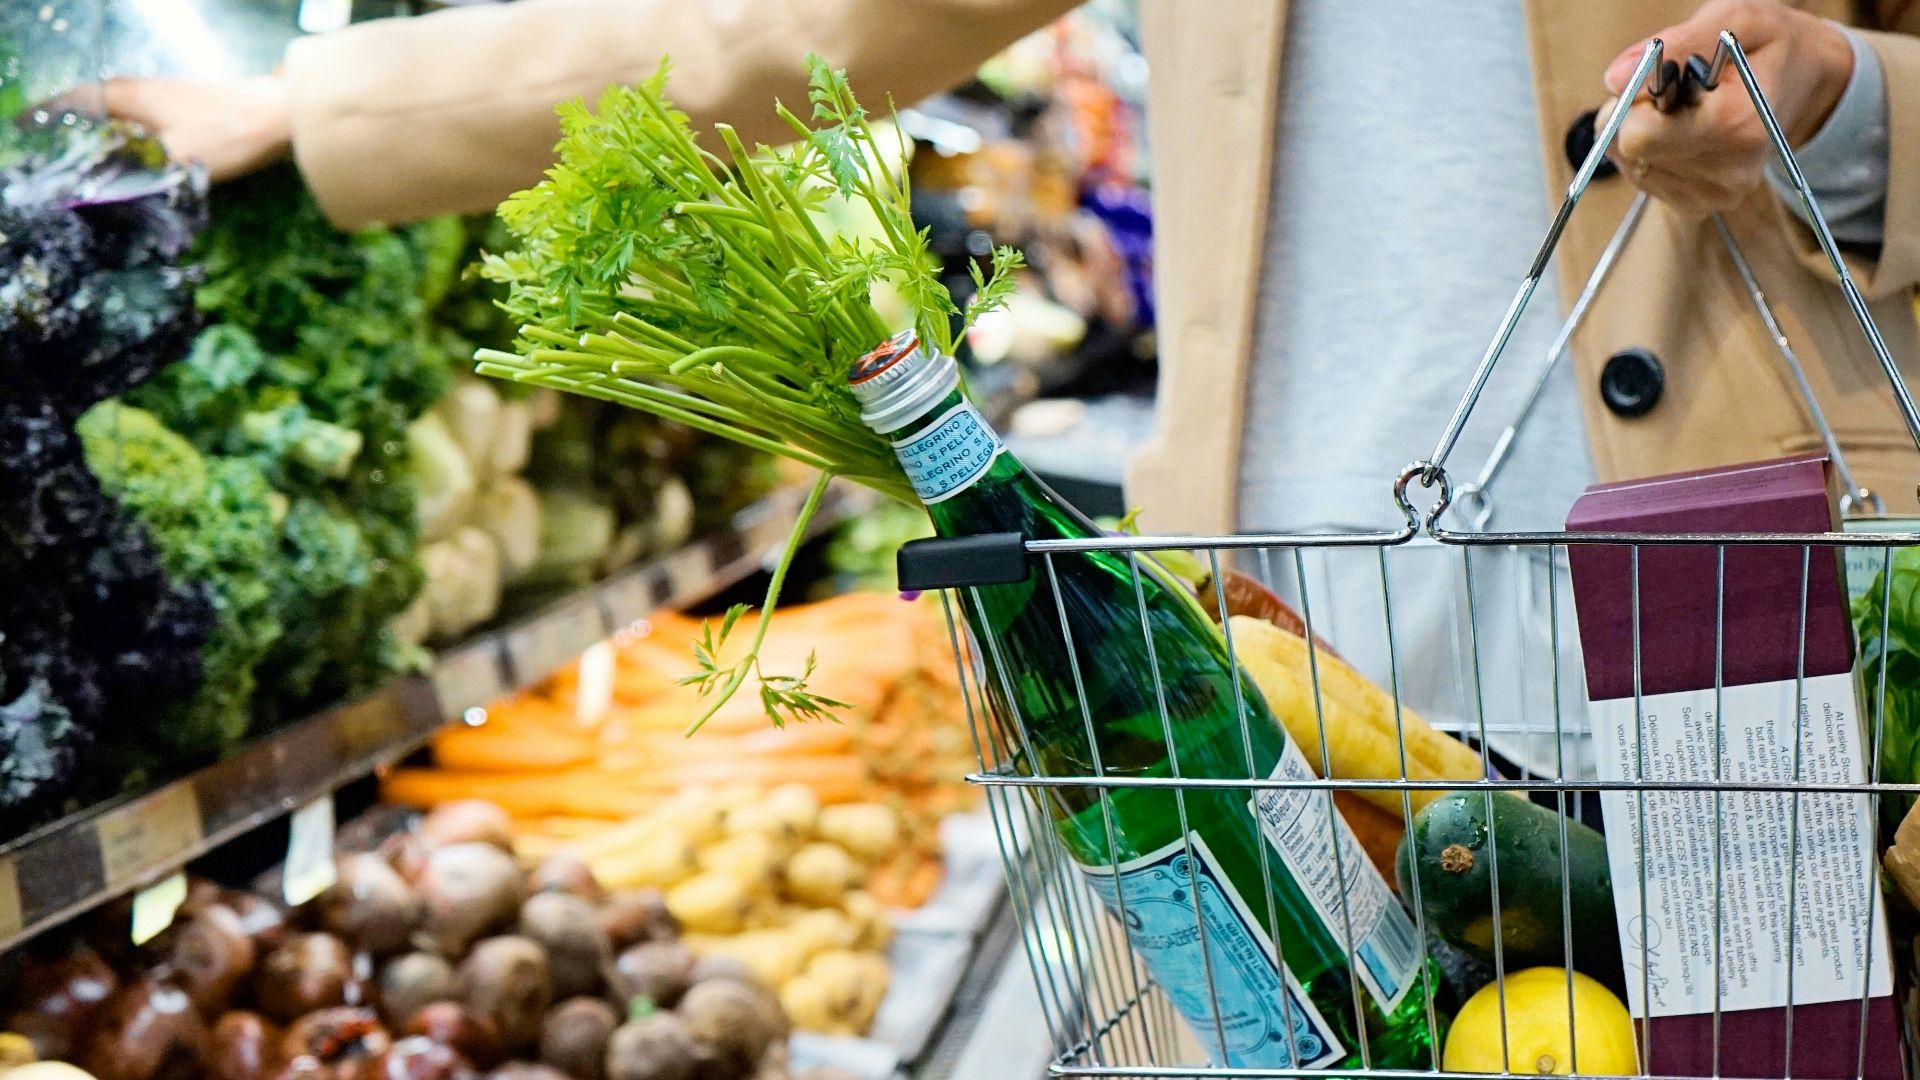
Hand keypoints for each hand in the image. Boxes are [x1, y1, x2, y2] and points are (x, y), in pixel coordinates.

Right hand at [40, 76, 292, 182]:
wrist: (281, 116)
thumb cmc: (228, 135)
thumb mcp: (176, 163)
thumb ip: (137, 178)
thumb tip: (102, 195)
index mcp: (131, 96)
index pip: (75, 100)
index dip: (49, 114)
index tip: (28, 127)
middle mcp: (144, 89)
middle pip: (95, 102)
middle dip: (73, 123)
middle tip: (56, 145)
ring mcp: (168, 94)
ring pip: (121, 109)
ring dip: (103, 128)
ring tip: (88, 153)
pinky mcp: (188, 106)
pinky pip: (145, 116)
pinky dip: (131, 131)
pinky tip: (135, 151)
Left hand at [1600, 0, 1852, 215]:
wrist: (1806, 82)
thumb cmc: (1768, 45)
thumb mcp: (1735, 19)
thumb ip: (1677, 43)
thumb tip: (1615, 78)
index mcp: (1736, 125)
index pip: (1638, 135)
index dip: (1635, 102)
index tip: (1663, 79)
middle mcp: (1727, 172)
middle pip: (1628, 151)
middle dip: (1636, 115)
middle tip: (1674, 91)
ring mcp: (1714, 194)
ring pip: (1630, 165)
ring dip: (1644, 132)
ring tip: (1685, 109)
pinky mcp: (1699, 206)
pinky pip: (1643, 178)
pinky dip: (1651, 152)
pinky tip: (1683, 132)